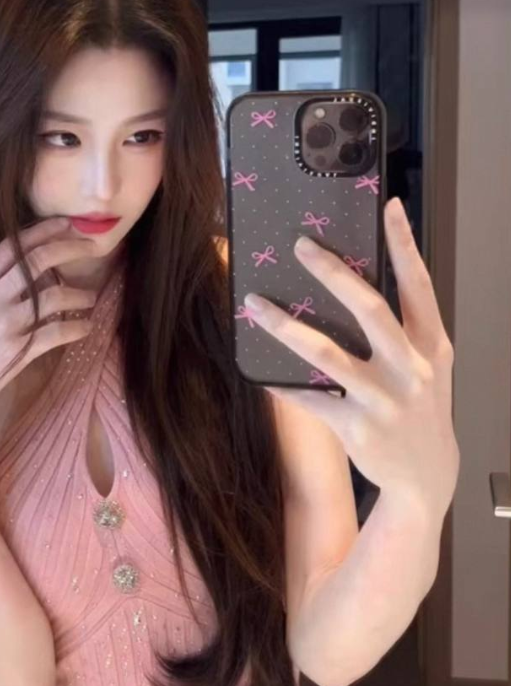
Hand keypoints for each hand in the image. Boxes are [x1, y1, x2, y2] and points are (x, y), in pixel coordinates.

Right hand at [0, 216, 95, 424]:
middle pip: (37, 262)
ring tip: (89, 298)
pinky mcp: (20, 351)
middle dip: (69, 248)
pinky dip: (76, 328)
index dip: (41, 231)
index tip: (65, 223)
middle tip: (92, 246)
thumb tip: (18, 273)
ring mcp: (7, 325)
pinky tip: (86, 327)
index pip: (11, 248)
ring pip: (54, 297)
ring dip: (78, 295)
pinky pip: (57, 333)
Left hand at [243, 197, 459, 509]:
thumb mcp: (428, 367)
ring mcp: (383, 399)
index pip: (418, 285)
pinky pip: (310, 398)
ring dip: (286, 326)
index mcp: (431, 346)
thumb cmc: (421, 410)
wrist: (427, 477)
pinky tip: (259, 369)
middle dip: (334, 274)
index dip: (405, 245)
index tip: (390, 208)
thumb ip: (404, 329)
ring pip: (327, 354)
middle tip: (301, 246)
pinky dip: (282, 382)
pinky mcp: (356, 427)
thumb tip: (358, 284)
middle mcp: (411, 369)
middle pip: (371, 309)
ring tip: (255, 304)